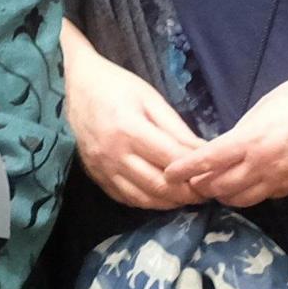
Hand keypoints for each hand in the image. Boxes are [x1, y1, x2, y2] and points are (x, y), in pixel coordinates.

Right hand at [65, 26, 203, 209]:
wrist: (74, 86)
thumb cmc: (117, 86)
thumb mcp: (151, 99)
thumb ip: (176, 128)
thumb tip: (203, 152)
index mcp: (130, 130)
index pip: (172, 160)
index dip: (196, 170)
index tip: (213, 172)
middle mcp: (114, 155)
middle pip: (159, 186)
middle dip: (187, 193)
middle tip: (206, 191)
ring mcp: (103, 169)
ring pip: (143, 198)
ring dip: (170, 202)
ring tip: (188, 196)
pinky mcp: (96, 177)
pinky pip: (126, 198)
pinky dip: (148, 202)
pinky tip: (162, 196)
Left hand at [168, 68, 287, 205]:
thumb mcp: (268, 103)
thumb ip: (244, 128)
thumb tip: (227, 144)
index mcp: (253, 141)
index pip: (207, 163)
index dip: (184, 170)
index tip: (167, 174)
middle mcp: (265, 167)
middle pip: (219, 189)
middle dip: (200, 185)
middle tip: (187, 178)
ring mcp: (283, 180)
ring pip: (241, 199)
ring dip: (223, 193)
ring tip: (212, 182)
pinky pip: (264, 196)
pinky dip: (248, 191)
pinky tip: (245, 179)